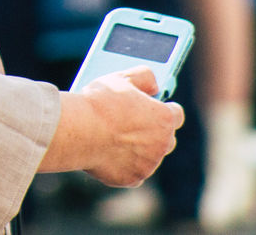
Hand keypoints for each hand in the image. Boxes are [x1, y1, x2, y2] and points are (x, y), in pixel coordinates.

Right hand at [41, 66, 183, 187]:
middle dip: (154, 132)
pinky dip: (124, 165)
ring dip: (139, 149)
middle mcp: (162, 143)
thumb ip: (144, 77)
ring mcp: (148, 164)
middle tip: (134, 123)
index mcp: (164, 118)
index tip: (154, 107)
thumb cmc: (100, 103)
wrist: (79, 131)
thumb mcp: (121, 77)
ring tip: (116, 138)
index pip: (176, 114)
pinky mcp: (133, 178)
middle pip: (166, 138)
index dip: (165, 110)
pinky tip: (109, 154)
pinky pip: (134, 172)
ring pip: (150, 157)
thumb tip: (153, 83)